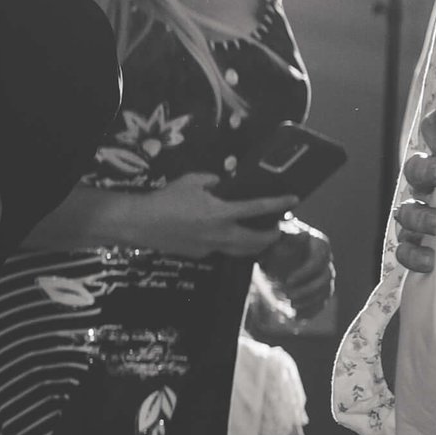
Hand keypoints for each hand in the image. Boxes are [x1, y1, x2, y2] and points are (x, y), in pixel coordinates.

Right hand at [114, 174, 301, 261]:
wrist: (141, 223)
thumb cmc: (166, 198)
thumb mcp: (192, 180)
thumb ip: (214, 182)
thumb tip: (224, 184)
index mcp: (221, 212)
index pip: (258, 208)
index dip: (279, 203)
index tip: (293, 200)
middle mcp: (220, 233)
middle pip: (257, 240)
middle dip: (271, 235)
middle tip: (276, 228)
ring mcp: (211, 247)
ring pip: (242, 251)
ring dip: (256, 245)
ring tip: (260, 237)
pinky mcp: (200, 254)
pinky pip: (221, 249)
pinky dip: (230, 244)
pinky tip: (226, 236)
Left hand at [264, 213, 336, 324]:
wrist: (271, 256)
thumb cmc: (274, 244)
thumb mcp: (278, 239)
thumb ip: (290, 237)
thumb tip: (305, 235)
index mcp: (320, 246)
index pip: (319, 261)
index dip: (305, 273)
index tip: (288, 281)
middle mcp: (326, 262)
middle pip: (325, 279)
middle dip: (307, 290)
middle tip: (287, 296)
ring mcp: (325, 278)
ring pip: (325, 293)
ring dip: (308, 302)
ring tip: (290, 306)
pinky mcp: (320, 292)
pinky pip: (320, 304)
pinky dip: (309, 312)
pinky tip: (296, 318)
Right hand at [394, 101, 435, 276]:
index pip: (434, 131)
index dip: (434, 132)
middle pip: (414, 171)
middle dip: (424, 174)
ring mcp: (427, 216)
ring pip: (406, 212)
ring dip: (419, 217)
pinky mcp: (423, 247)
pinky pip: (405, 249)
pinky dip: (412, 254)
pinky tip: (430, 258)